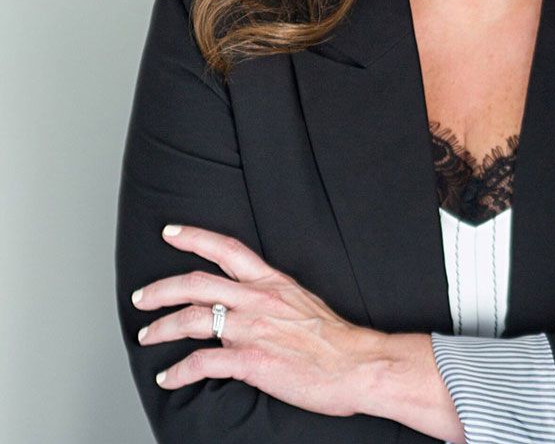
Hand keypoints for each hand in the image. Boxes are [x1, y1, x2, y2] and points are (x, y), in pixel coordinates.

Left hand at [131, 224, 386, 415]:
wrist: (356, 364)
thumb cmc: (334, 339)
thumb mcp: (303, 302)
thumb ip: (272, 299)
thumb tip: (247, 306)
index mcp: (272, 282)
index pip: (227, 249)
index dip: (195, 237)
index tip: (171, 232)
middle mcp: (258, 300)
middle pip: (197, 284)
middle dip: (161, 289)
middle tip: (142, 296)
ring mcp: (253, 329)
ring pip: (193, 319)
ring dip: (162, 328)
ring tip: (147, 336)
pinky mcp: (252, 360)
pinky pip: (203, 362)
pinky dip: (180, 371)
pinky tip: (169, 377)